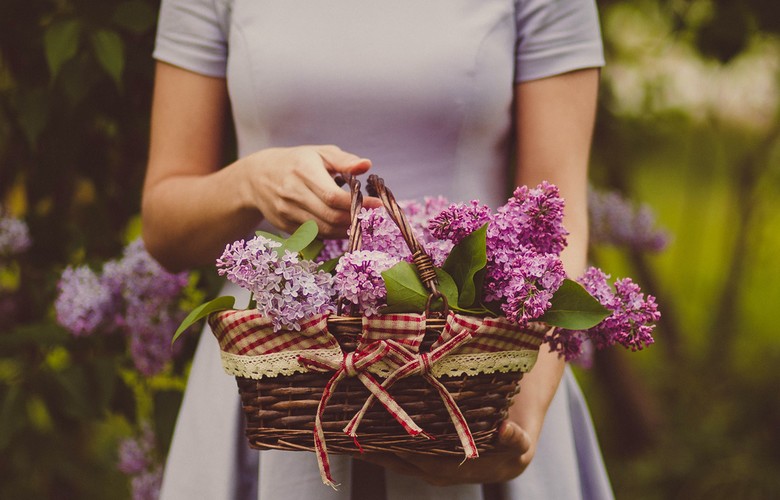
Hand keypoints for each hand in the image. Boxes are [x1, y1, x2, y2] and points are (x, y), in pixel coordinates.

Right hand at [243, 145, 381, 237]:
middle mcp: (292, 193)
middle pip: (331, 216)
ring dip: (345, 229)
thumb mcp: (319, 153)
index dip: (358, 204)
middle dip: (354, 219)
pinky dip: (332, 233)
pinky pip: (315, 235)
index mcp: (303, 172)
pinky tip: (341, 225)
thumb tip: (366, 165)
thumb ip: (344, 160)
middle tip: (369, 215)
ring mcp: (287, 212)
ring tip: (358, 220)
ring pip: (324, 229)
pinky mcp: (285, 226)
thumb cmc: (296, 162)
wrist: (256, 177)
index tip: (377, 204)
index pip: (334, 196)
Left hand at [354, 420, 533, 486]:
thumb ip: (515, 439)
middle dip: (374, 446)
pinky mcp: (422, 458)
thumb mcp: (520, 444)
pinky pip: (396, 452)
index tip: (375, 435)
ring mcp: (427, 465)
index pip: (419, 458)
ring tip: (345, 428)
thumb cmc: (515, 446)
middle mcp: (435, 471)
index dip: (397, 448)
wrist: (512, 450)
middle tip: (349, 427)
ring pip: (393, 457)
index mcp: (453, 470)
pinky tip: (361, 428)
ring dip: (371, 445)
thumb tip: (506, 430)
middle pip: (397, 459)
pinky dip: (378, 442)